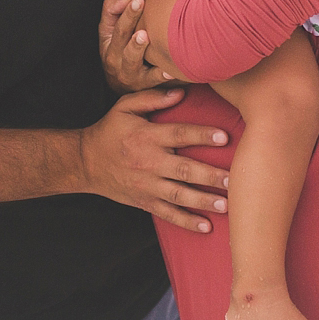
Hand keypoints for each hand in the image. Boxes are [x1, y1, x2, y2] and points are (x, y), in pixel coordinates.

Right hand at [78, 87, 231, 232]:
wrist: (85, 162)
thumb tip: (181, 92)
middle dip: (209, 175)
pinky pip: (167, 214)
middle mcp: (149, 162)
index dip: (201, 135)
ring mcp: (147, 185)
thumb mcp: (124, 107)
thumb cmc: (110, 131)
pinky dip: (186, 222)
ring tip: (226, 204)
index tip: (224, 137)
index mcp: (147, 137)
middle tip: (233, 180)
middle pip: (183, 169)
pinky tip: (206, 227)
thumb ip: (152, 98)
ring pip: (178, 195)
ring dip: (203, 200)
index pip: (179, 134)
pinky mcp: (144, 202)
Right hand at [99, 0, 169, 92]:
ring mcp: (132, 76)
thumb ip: (114, 8)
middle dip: (135, 42)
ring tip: (149, 44)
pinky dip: (162, 77)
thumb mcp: (109, 29)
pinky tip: (171, 71)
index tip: (139, 0)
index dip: (127, 14)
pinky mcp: (145, 86)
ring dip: (142, 56)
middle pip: (126, 50)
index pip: (118, 28)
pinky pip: (153, 82)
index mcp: (110, 44)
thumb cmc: (118, 48)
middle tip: (144, 32)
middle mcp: (118, 62)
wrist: (119, 83)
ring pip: (136, 67)